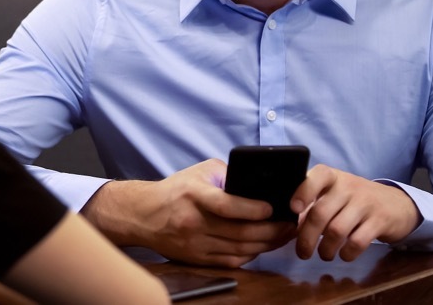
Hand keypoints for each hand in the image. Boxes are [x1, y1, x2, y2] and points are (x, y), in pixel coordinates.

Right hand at [81, 159, 295, 267]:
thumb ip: (227, 175)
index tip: (272, 208)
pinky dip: (251, 255)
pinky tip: (263, 247)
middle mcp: (194, 222)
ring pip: (240, 249)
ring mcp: (195, 244)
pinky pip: (231, 261)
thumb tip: (258, 183)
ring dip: (266, 244)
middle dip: (271, 230)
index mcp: (194, 196)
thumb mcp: (199, 172)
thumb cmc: (176, 190)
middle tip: (289, 224)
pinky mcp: (197, 259)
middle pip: (240, 232)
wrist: (143, 215)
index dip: (253, 209)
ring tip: (283, 235)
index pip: (228, 206)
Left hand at [290, 164, 421, 261]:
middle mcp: (348, 187)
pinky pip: (357, 242)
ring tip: (324, 255)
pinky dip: (346, 253)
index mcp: (333, 177)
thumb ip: (313, 205)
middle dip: (307, 238)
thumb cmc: (355, 200)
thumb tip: (291, 225)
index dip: (302, 192)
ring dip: (326, 249)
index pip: (317, 176)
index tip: (293, 210)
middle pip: (320, 213)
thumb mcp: (335, 194)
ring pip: (337, 230)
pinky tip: (344, 255)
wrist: (397, 204)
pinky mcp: (380, 220)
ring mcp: (365, 203)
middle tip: (303, 252)